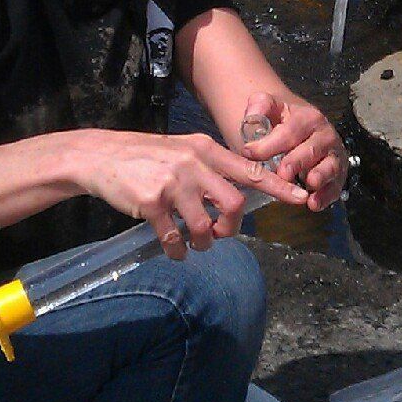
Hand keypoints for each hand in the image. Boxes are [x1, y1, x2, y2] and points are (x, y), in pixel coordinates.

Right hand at [70, 129, 306, 257]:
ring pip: (204, 226)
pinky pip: (175, 238)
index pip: (250, 170)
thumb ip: (210, 168)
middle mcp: (194, 164)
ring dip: (203, 243)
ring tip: (193, 242)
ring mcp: (173, 183)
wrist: (100, 156)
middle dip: (230, 229)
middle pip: (233, 205)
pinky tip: (174, 250)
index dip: (277, 186)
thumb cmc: (145, 156)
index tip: (300, 197)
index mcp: (206, 149)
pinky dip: (178, 251)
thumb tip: (237, 195)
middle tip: (218, 234)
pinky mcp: (152, 202)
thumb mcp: (183, 151)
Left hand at [239, 91, 347, 211]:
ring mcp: (333, 155)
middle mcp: (324, 135)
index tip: (249, 153)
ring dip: (320, 176)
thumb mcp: (268, 107)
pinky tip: (314, 204)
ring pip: (330, 166)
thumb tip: (252, 117)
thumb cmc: (279, 122)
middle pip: (311, 150)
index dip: (269, 144)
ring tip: (309, 185)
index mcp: (307, 117)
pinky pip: (335, 186)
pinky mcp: (337, 174)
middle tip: (282, 174)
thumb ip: (258, 107)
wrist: (298, 129)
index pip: (289, 132)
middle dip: (296, 162)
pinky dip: (326, 195)